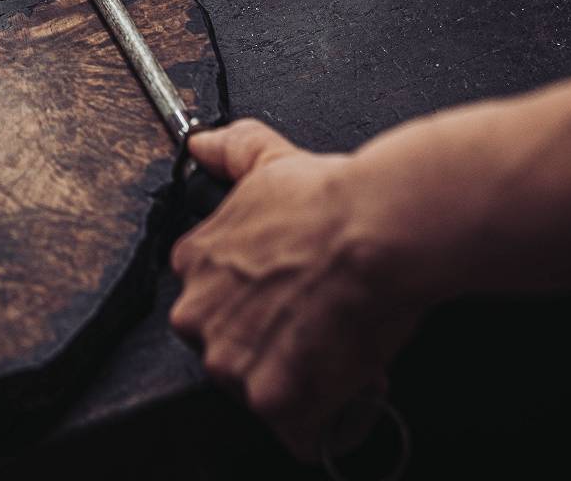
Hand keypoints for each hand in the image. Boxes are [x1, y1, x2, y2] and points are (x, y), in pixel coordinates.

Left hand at [168, 119, 429, 460]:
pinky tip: (346, 383)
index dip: (256, 305)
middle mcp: (198, 314)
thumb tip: (201, 141)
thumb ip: (230, 151)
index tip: (287, 297)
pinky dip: (324, 417)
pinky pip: (295, 429)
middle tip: (315, 324)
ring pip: (259, 391)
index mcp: (193, 263)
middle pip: (228, 353)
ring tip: (335, 348)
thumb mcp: (270, 161)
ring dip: (298, 381)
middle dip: (270, 347)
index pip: (211, 304)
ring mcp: (230, 360)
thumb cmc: (333, 199)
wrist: (377, 227)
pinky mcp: (270, 397)